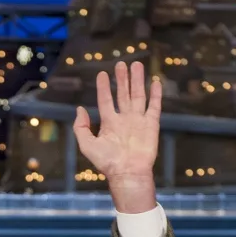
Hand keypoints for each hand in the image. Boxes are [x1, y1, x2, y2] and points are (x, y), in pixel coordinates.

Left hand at [72, 60, 160, 213]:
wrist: (127, 173)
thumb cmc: (107, 162)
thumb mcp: (87, 145)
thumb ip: (80, 127)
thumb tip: (80, 109)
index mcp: (109, 123)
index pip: (105, 100)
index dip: (103, 87)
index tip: (102, 74)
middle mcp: (124, 119)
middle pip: (123, 94)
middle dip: (122, 79)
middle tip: (121, 63)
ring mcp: (138, 121)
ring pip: (138, 95)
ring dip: (137, 81)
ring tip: (136, 65)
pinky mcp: (151, 125)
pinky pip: (154, 106)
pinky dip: (155, 94)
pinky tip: (155, 82)